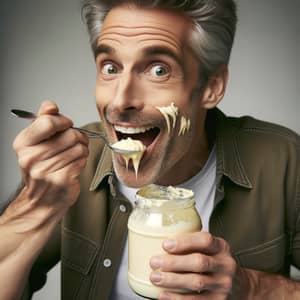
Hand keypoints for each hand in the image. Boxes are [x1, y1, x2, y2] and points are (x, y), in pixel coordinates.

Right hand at [1, 100, 88, 230]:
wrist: (42, 200)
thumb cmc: (42, 169)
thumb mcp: (36, 143)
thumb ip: (44, 121)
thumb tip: (50, 105)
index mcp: (23, 143)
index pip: (49, 121)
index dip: (64, 121)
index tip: (67, 126)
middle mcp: (31, 157)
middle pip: (70, 134)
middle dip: (78, 137)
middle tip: (74, 143)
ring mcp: (46, 170)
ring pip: (79, 147)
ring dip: (82, 150)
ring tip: (74, 156)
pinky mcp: (61, 179)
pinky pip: (82, 160)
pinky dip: (83, 161)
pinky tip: (74, 165)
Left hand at [150, 231, 236, 299]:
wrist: (240, 286)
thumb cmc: (215, 262)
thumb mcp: (211, 249)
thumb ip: (193, 244)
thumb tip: (157, 240)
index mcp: (221, 247)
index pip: (205, 240)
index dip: (185, 242)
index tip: (165, 244)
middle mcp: (225, 265)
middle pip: (199, 262)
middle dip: (174, 262)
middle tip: (154, 262)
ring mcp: (223, 285)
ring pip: (196, 282)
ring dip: (172, 280)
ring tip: (154, 277)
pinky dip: (177, 299)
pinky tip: (163, 295)